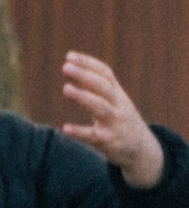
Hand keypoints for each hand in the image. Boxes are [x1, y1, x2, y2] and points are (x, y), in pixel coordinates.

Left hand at [61, 51, 164, 189]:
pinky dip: (80, 132)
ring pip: (100, 107)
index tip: (69, 56)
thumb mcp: (116, 103)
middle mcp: (119, 106)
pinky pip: (93, 136)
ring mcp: (115, 123)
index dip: (88, 64)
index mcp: (118, 94)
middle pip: (103, 87)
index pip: (105, 74)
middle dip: (85, 76)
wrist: (142, 151)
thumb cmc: (122, 122)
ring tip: (66, 88)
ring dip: (83, 97)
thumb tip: (76, 68)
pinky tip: (65, 128)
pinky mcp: (109, 141)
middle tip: (65, 67)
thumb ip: (99, 88)